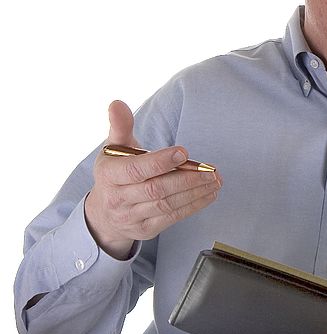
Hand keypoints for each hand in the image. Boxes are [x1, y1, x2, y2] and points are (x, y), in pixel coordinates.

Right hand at [84, 100, 221, 258]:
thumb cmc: (116, 172)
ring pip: (167, 204)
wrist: (103, 213)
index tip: (183, 152)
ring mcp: (131, 217)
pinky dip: (194, 205)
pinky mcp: (145, 230)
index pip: (136, 169)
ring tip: (215, 180)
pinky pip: (172, 217)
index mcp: (109, 175)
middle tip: (210, 170)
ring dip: (195, 192)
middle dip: (187, 179)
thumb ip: (120, 125)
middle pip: (157, 189)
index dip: (161, 161)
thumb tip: (117, 103)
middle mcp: (117, 199)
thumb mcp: (114, 148)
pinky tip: (209, 194)